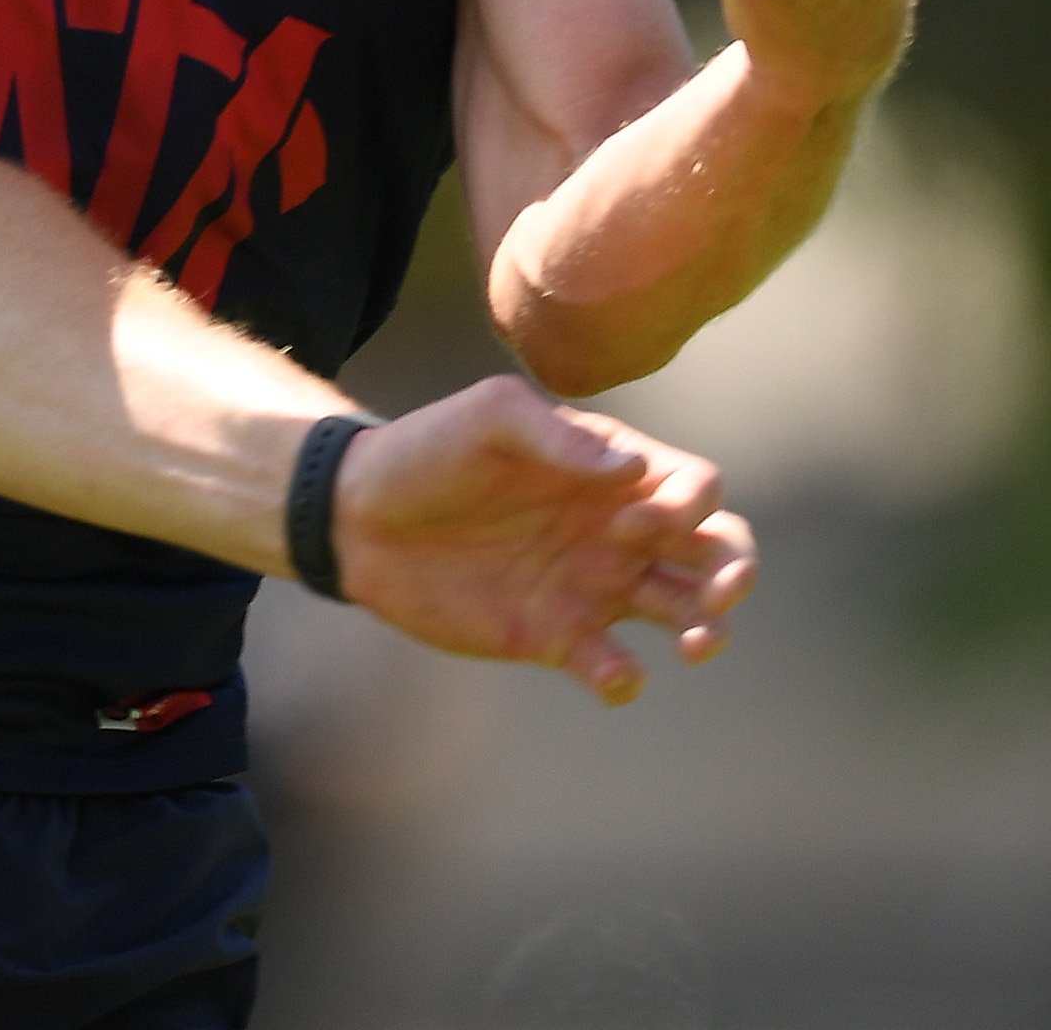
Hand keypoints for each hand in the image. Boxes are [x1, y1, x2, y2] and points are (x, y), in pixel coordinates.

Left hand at [331, 373, 756, 702]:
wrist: (357, 516)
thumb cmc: (426, 451)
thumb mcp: (487, 416)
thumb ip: (557, 435)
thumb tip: (635, 471)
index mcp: (609, 471)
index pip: (695, 487)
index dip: (688, 507)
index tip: (631, 520)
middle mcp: (615, 529)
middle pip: (715, 551)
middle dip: (737, 573)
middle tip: (720, 595)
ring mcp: (590, 585)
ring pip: (685, 614)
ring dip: (709, 631)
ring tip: (695, 645)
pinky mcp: (556, 636)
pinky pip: (615, 668)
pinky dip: (625, 679)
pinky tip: (608, 672)